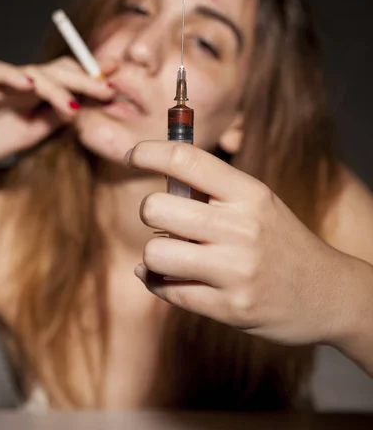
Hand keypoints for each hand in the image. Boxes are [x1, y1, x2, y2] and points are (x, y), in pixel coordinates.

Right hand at [0, 57, 116, 164]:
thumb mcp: (36, 131)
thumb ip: (58, 117)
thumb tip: (87, 106)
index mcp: (40, 90)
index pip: (70, 75)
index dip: (92, 75)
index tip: (117, 82)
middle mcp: (24, 80)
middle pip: (59, 70)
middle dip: (85, 79)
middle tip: (107, 91)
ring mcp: (3, 80)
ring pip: (34, 72)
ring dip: (56, 87)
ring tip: (72, 106)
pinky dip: (12, 76)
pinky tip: (29, 85)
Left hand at [127, 140, 346, 345]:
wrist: (327, 293)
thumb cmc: (281, 241)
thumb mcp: (258, 203)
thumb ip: (213, 190)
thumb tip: (158, 172)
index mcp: (249, 193)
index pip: (186, 159)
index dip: (148, 152)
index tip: (132, 155)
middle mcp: (242, 228)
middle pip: (155, 207)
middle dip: (151, 213)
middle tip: (167, 222)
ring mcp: (235, 271)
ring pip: (153, 253)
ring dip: (154, 256)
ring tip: (174, 255)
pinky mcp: (229, 308)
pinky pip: (166, 290)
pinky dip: (158, 283)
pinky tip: (170, 278)